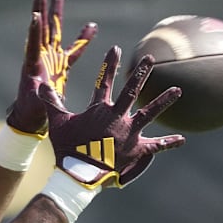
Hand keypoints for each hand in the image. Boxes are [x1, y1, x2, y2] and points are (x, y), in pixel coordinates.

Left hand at [7, 0, 97, 135]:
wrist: (34, 116)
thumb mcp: (35, 102)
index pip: (33, 43)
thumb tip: (41, 85)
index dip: (34, 30)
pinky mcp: (60, 65)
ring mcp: (51, 59)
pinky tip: (92, 26)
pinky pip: (74, 49)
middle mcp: (40, 58)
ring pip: (53, 32)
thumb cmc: (32, 110)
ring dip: (55, 14)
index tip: (34, 14)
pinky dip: (83, 39)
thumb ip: (40, 93)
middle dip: (41, 10)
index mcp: (33, 65)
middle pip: (41, 29)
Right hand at [40, 46, 185, 188]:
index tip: (116, 49)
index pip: (104, 81)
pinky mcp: (138, 150)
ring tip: (177, 90)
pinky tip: (182, 139)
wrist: (80, 173)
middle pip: (132, 91)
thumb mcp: (58, 123)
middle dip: (141, 73)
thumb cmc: (67, 147)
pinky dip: (169, 143)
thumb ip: (52, 102)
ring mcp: (130, 133)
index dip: (110, 64)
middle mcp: (118, 117)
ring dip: (163, 101)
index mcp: (99, 109)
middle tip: (150, 59)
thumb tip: (39, 85)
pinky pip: (156, 146)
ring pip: (150, 113)